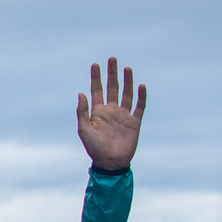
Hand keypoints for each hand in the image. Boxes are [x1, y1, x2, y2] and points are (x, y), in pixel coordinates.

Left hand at [76, 56, 145, 170]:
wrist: (111, 163)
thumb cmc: (94, 148)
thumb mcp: (84, 130)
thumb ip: (83, 112)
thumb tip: (80, 93)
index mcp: (97, 112)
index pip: (97, 90)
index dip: (96, 77)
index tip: (95, 64)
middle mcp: (111, 111)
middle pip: (112, 88)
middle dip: (112, 74)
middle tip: (112, 59)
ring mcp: (123, 116)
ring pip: (126, 94)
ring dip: (127, 81)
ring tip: (127, 68)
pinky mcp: (134, 122)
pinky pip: (139, 107)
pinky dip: (141, 96)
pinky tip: (141, 86)